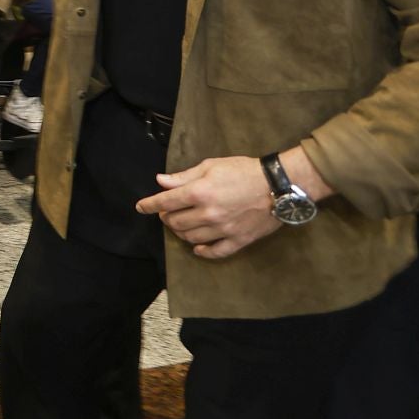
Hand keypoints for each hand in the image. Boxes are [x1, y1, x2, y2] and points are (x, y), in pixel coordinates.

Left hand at [135, 155, 282, 258]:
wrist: (278, 185)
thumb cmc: (244, 170)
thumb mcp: (212, 166)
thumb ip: (184, 177)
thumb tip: (161, 182)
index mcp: (199, 192)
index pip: (165, 202)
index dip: (149, 205)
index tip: (140, 207)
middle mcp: (207, 214)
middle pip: (175, 222)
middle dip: (166, 218)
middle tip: (167, 213)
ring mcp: (222, 230)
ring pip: (191, 238)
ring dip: (181, 233)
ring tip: (181, 225)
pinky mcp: (237, 240)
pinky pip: (215, 252)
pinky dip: (203, 252)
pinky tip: (198, 248)